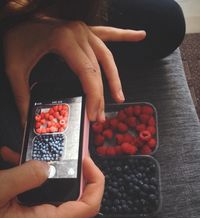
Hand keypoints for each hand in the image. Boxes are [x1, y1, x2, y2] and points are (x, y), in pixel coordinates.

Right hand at [0, 147, 103, 217]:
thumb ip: (25, 177)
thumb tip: (46, 167)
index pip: (88, 206)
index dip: (96, 182)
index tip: (87, 161)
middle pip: (78, 197)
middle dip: (78, 171)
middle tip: (71, 150)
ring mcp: (37, 216)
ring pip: (59, 190)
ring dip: (53, 168)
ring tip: (42, 148)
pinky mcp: (27, 209)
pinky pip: (39, 189)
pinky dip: (32, 171)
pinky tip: (14, 156)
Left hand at [3, 19, 145, 123]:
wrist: (14, 16)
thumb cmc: (15, 36)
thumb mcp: (15, 68)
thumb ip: (22, 96)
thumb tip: (25, 122)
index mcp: (64, 40)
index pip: (88, 75)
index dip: (94, 97)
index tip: (93, 115)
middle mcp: (79, 33)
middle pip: (98, 70)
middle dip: (101, 96)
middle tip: (100, 116)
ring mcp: (83, 30)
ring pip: (107, 57)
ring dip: (115, 78)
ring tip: (119, 96)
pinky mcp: (84, 30)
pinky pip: (108, 33)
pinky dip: (124, 35)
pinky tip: (139, 35)